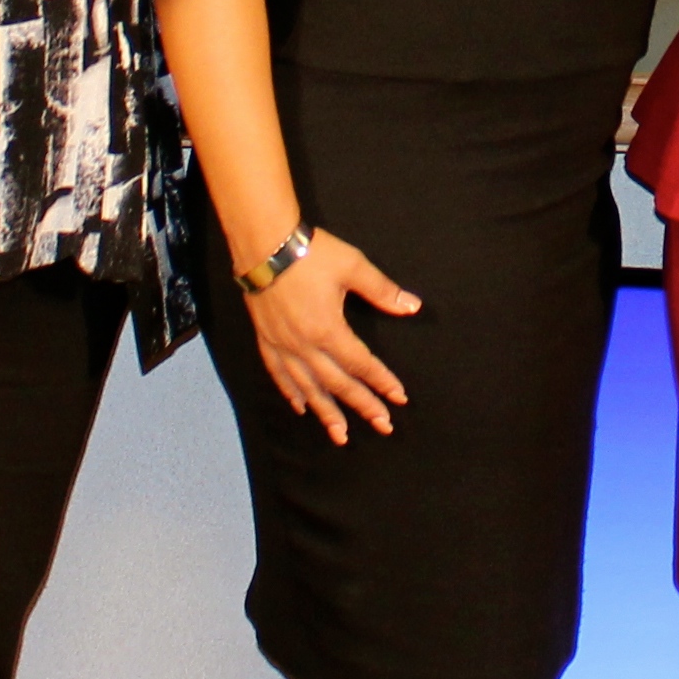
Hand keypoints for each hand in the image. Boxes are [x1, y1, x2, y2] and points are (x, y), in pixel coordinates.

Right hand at [242, 224, 422, 443]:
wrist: (265, 243)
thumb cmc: (311, 253)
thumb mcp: (354, 267)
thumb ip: (383, 291)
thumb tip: (413, 306)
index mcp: (329, 330)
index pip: (362, 364)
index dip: (382, 382)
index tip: (399, 398)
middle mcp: (305, 346)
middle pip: (338, 384)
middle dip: (362, 406)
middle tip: (382, 426)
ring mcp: (283, 346)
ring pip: (308, 388)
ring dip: (326, 412)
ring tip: (340, 435)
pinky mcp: (267, 340)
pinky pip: (279, 374)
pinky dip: (291, 393)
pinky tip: (301, 407)